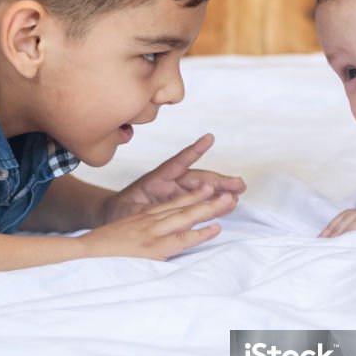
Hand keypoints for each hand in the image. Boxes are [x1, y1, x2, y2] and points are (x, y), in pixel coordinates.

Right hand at [79, 186, 235, 260]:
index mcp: (145, 216)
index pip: (174, 201)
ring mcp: (152, 232)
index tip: (212, 185)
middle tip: (233, 188)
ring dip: (210, 208)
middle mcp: (150, 220)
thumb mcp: (124, 235)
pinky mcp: (152, 248)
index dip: (194, 193)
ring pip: (186, 216)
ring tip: (230, 201)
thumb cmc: (102, 249)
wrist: (81, 253)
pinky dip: (198, 233)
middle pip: (185, 204)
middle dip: (209, 196)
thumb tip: (154, 239)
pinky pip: (180, 239)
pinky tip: (215, 229)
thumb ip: (142, 234)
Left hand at [101, 133, 244, 223]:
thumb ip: (144, 209)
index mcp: (156, 180)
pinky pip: (201, 202)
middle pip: (198, 179)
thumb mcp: (130, 211)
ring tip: (239, 192)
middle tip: (238, 183)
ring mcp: (177, 193)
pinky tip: (229, 203)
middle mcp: (170, 183)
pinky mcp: (181, 204)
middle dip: (219, 181)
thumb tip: (155, 208)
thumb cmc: (121, 212)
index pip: (177, 163)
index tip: (209, 139)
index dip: (193, 151)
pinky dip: (215, 202)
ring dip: (221, 191)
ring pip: (203, 190)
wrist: (116, 217)